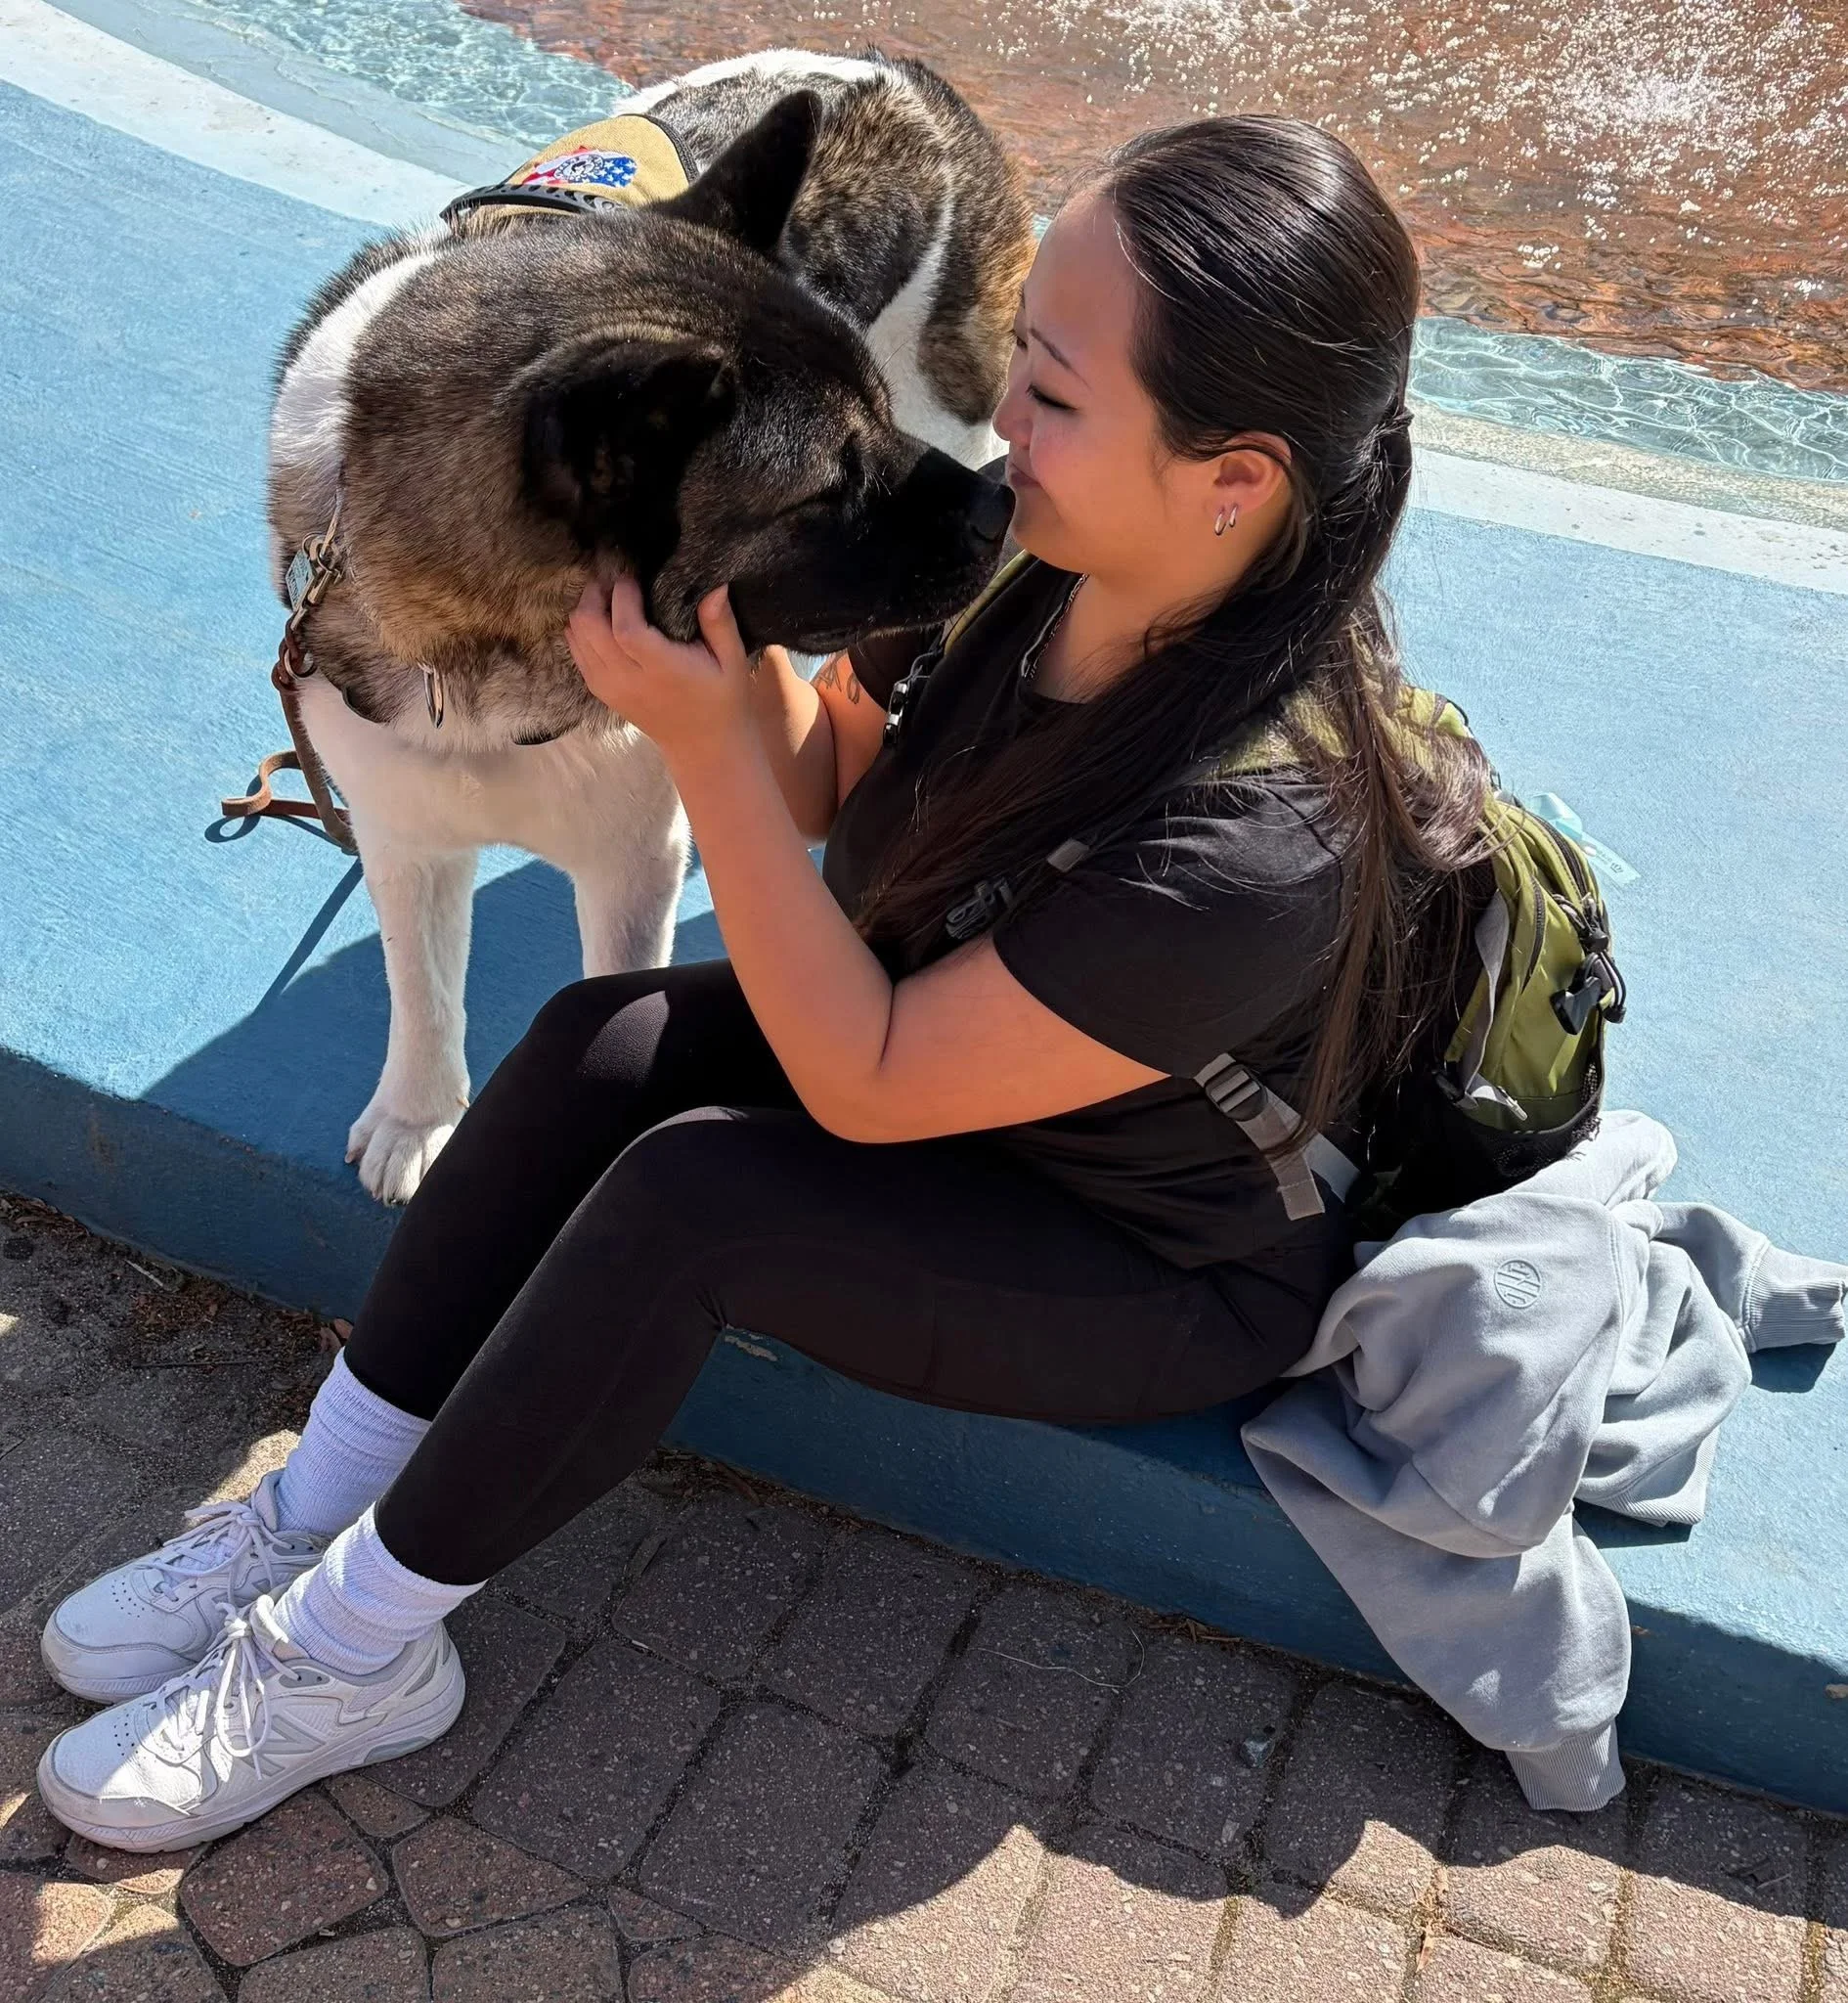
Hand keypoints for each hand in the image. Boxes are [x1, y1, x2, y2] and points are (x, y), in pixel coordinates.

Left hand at [565, 574, 754, 764]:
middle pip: (589, 628)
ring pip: (576, 637)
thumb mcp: (732, 661)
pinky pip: (576, 652)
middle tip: (612, 578)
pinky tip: (599, 617)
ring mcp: (609, 688)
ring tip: (606, 594)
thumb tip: (715, 586)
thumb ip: (720, 623)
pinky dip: (580, 629)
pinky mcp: (601, 692)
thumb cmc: (721, 699)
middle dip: (595, 595)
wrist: (702, 745)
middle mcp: (628, 680)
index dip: (622, 597)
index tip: (633, 577)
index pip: (625, 629)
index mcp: (662, 671)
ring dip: (585, 609)